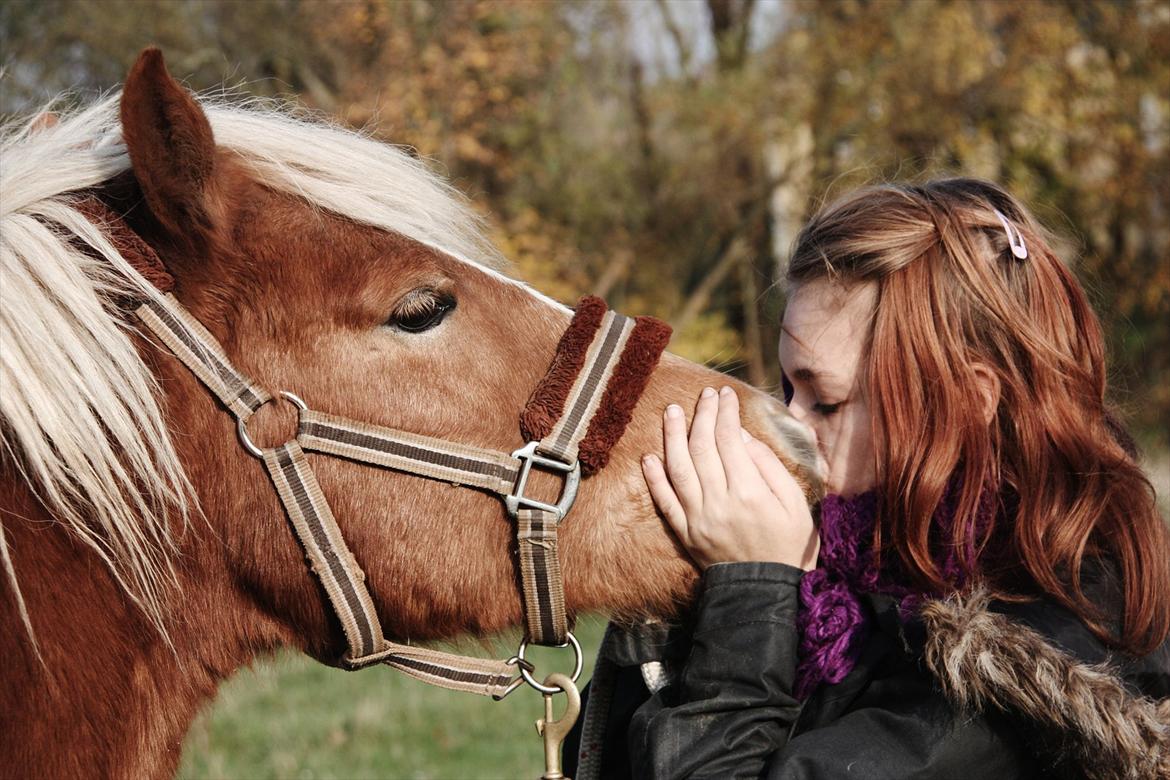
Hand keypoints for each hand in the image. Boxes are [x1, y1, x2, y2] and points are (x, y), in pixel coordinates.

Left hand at [641, 385, 818, 570]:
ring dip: (672, 436)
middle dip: (702, 415)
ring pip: (678, 468)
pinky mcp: (685, 533)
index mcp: (750, 493)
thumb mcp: (795, 504)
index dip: (726, 413)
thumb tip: (741, 435)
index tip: (726, 394)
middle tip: (704, 394)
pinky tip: (648, 457)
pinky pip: (664, 501)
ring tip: (670, 411)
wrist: (765, 592)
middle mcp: (719, 503)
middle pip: (702, 447)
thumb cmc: (788, 545)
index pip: (730, 440)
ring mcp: (698, 518)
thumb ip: (769, 466)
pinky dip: (653, 478)